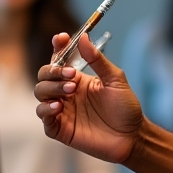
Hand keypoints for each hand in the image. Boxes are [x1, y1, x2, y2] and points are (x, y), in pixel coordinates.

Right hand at [35, 32, 142, 163]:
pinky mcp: (60, 128)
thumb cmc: (126, 108)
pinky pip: (43, 117)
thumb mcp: (115, 80)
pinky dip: (45, 109)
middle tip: (72, 76)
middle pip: (44, 75)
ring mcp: (62, 110)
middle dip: (53, 71)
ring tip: (69, 91)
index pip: (59, 59)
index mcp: (77, 79)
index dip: (57, 47)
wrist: (132, 136)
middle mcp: (66, 92)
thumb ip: (98, 60)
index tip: (61, 38)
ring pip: (40, 92)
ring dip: (50, 88)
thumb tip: (83, 37)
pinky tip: (58, 106)